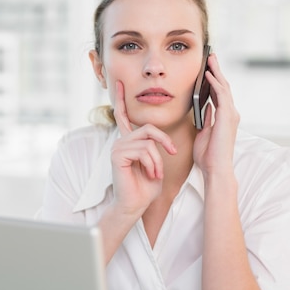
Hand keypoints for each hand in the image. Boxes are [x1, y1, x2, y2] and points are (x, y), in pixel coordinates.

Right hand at [110, 81, 176, 218]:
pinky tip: (150, 174)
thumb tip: (167, 138)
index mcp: (128, 141)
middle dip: (165, 142)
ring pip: (149, 141)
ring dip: (158, 160)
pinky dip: (153, 164)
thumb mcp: (156, 163)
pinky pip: (144, 150)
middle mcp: (120, 141)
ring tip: (156, 173)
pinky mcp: (118, 155)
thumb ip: (156, 147)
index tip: (119, 83)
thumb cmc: (145, 188)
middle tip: (172, 154)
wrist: (135, 206)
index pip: (123, 116)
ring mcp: (117, 147)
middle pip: (149, 128)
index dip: (121, 99)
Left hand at [193, 53, 239, 177]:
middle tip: (211, 57)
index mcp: (225, 117)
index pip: (220, 94)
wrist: (215, 168)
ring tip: (210, 59)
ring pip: (224, 87)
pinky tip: (208, 74)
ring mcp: (231, 114)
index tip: (208, 68)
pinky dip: (215, 83)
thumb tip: (205, 106)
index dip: (215, 80)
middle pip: (224, 86)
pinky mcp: (227, 116)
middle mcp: (231, 113)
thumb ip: (206, 118)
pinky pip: (221, 95)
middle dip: (217, 70)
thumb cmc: (208, 155)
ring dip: (216, 72)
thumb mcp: (204, 132)